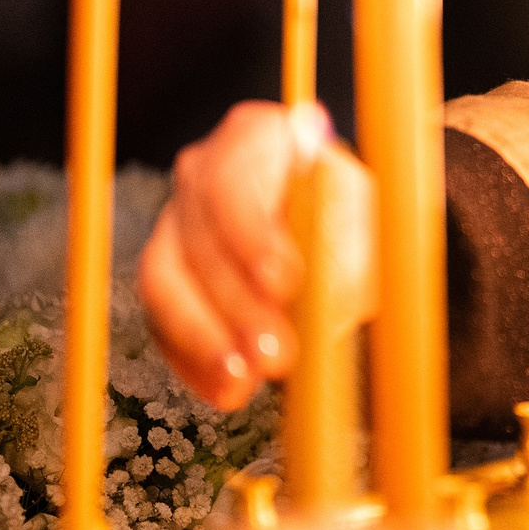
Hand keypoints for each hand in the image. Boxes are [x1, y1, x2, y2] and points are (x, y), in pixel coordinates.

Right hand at [139, 102, 375, 408]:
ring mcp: (176, 224)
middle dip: (236, 304)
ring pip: (166, 283)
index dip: (253, 237)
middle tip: (276, 354)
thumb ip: (344, 246)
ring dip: (205, 339)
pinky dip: (194, 361)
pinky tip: (227, 392)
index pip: (234, 184)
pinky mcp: (168, 277)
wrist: (339, 235)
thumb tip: (322, 288)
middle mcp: (201, 173)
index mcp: (253, 137)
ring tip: (245, 383)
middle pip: (198, 238)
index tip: (286, 282)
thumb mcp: (366, 220)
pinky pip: (163, 322)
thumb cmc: (353, 217)